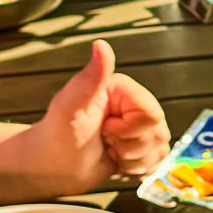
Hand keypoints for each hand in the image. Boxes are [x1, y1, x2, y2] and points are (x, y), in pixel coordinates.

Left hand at [22, 40, 170, 188]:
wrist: (52, 167)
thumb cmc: (57, 136)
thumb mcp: (72, 105)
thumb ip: (91, 76)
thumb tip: (100, 44)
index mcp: (123, 89)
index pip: (151, 114)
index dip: (129, 130)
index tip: (105, 129)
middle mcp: (134, 105)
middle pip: (159, 133)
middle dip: (131, 147)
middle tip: (105, 141)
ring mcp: (140, 126)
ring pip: (160, 148)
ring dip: (133, 160)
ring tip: (109, 151)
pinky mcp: (141, 146)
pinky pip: (157, 161)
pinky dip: (136, 169)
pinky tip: (116, 161)